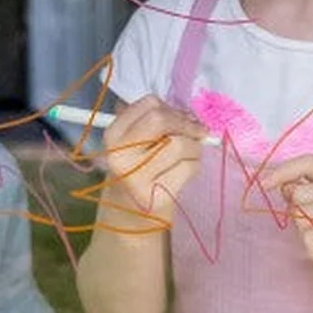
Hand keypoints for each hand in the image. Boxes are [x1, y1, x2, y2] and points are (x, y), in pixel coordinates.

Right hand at [98, 95, 207, 219]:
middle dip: (186, 123)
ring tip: (190, 152)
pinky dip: (195, 163)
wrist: (135, 208)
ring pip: (179, 144)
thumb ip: (162, 119)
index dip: (174, 108)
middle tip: (199, 130)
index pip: (150, 105)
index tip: (185, 117)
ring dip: (194, 145)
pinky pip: (189, 167)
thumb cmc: (143, 164)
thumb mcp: (140, 137)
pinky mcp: (156, 196)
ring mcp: (136, 178)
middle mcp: (119, 156)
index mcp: (113, 135)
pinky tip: (186, 168)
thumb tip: (194, 117)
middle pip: (161, 120)